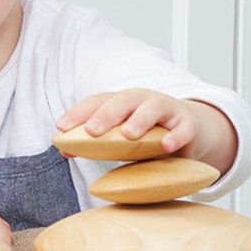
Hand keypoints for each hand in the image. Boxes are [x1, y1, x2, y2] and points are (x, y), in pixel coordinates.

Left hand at [56, 89, 236, 173]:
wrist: (189, 130)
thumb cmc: (147, 133)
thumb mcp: (120, 137)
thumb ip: (95, 142)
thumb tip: (63, 149)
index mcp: (121, 102)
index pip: (97, 102)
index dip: (78, 113)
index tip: (61, 128)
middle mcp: (142, 101)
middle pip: (122, 101)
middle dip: (106, 114)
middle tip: (92, 130)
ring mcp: (166, 110)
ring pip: (152, 108)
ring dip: (139, 120)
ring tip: (128, 134)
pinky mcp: (188, 124)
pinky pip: (183, 128)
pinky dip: (175, 136)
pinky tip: (166, 146)